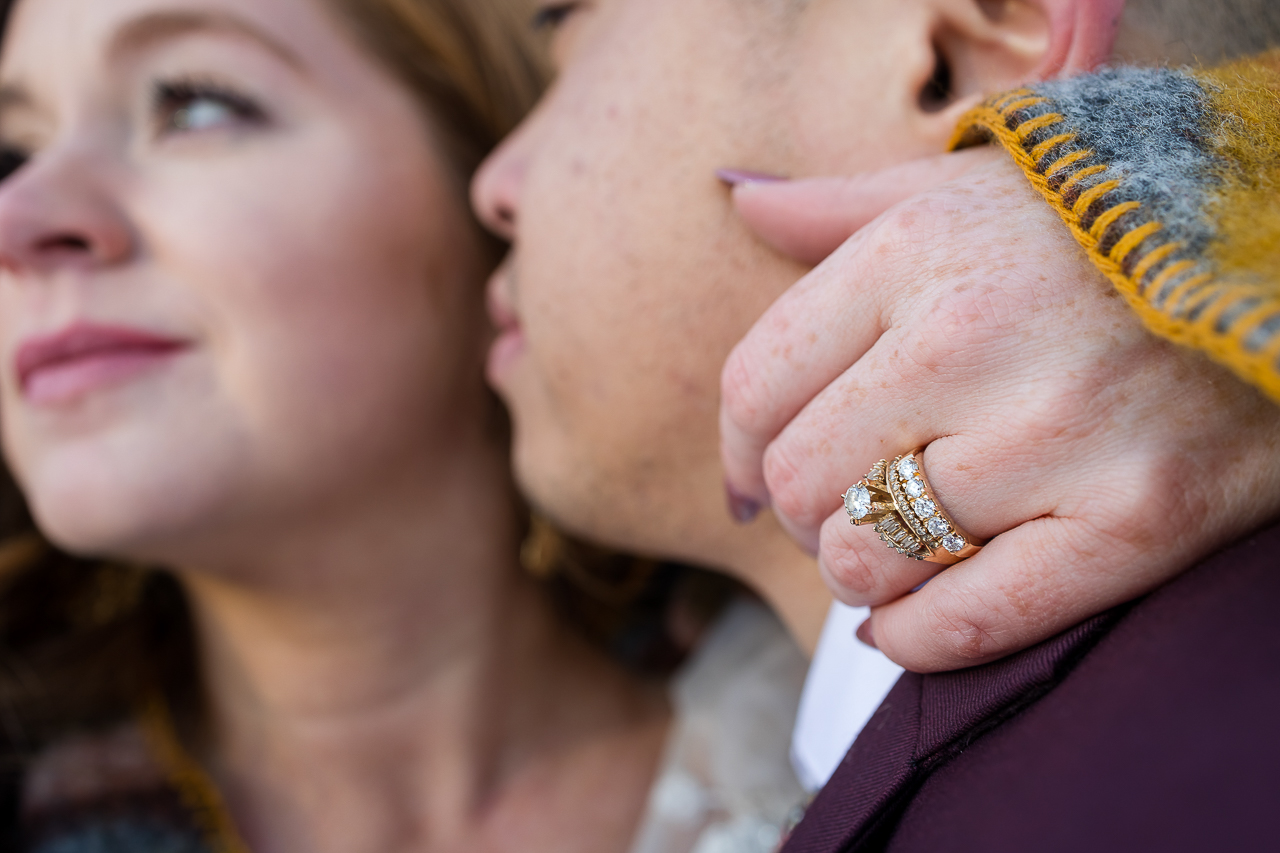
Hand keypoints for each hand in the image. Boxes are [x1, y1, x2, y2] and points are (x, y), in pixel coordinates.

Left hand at [720, 151, 1279, 671]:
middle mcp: (975, 338)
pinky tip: (906, 620)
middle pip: (802, 481)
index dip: (738, 448)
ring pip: (868, 558)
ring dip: (860, 572)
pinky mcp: (1136, 518)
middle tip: (843, 507)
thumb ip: (843, 206)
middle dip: (804, 512)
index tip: (752, 473)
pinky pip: (969, 621)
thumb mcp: (968, 185)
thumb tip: (743, 201)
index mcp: (917, 250)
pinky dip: (915, 637)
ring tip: (892, 548)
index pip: (755, 385)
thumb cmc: (1105, 226)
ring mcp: (1059, 433)